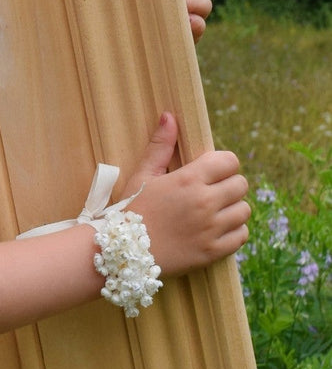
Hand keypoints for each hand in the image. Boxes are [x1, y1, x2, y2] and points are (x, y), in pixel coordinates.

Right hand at [125, 112, 248, 275]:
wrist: (124, 252)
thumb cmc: (132, 209)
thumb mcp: (142, 175)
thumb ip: (160, 146)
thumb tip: (170, 116)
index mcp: (188, 180)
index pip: (229, 161)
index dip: (222, 164)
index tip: (210, 171)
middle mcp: (205, 203)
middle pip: (241, 185)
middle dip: (228, 185)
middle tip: (210, 191)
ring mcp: (211, 229)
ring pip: (244, 210)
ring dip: (232, 208)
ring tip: (213, 211)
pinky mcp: (213, 251)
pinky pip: (241, 236)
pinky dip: (234, 232)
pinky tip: (216, 229)